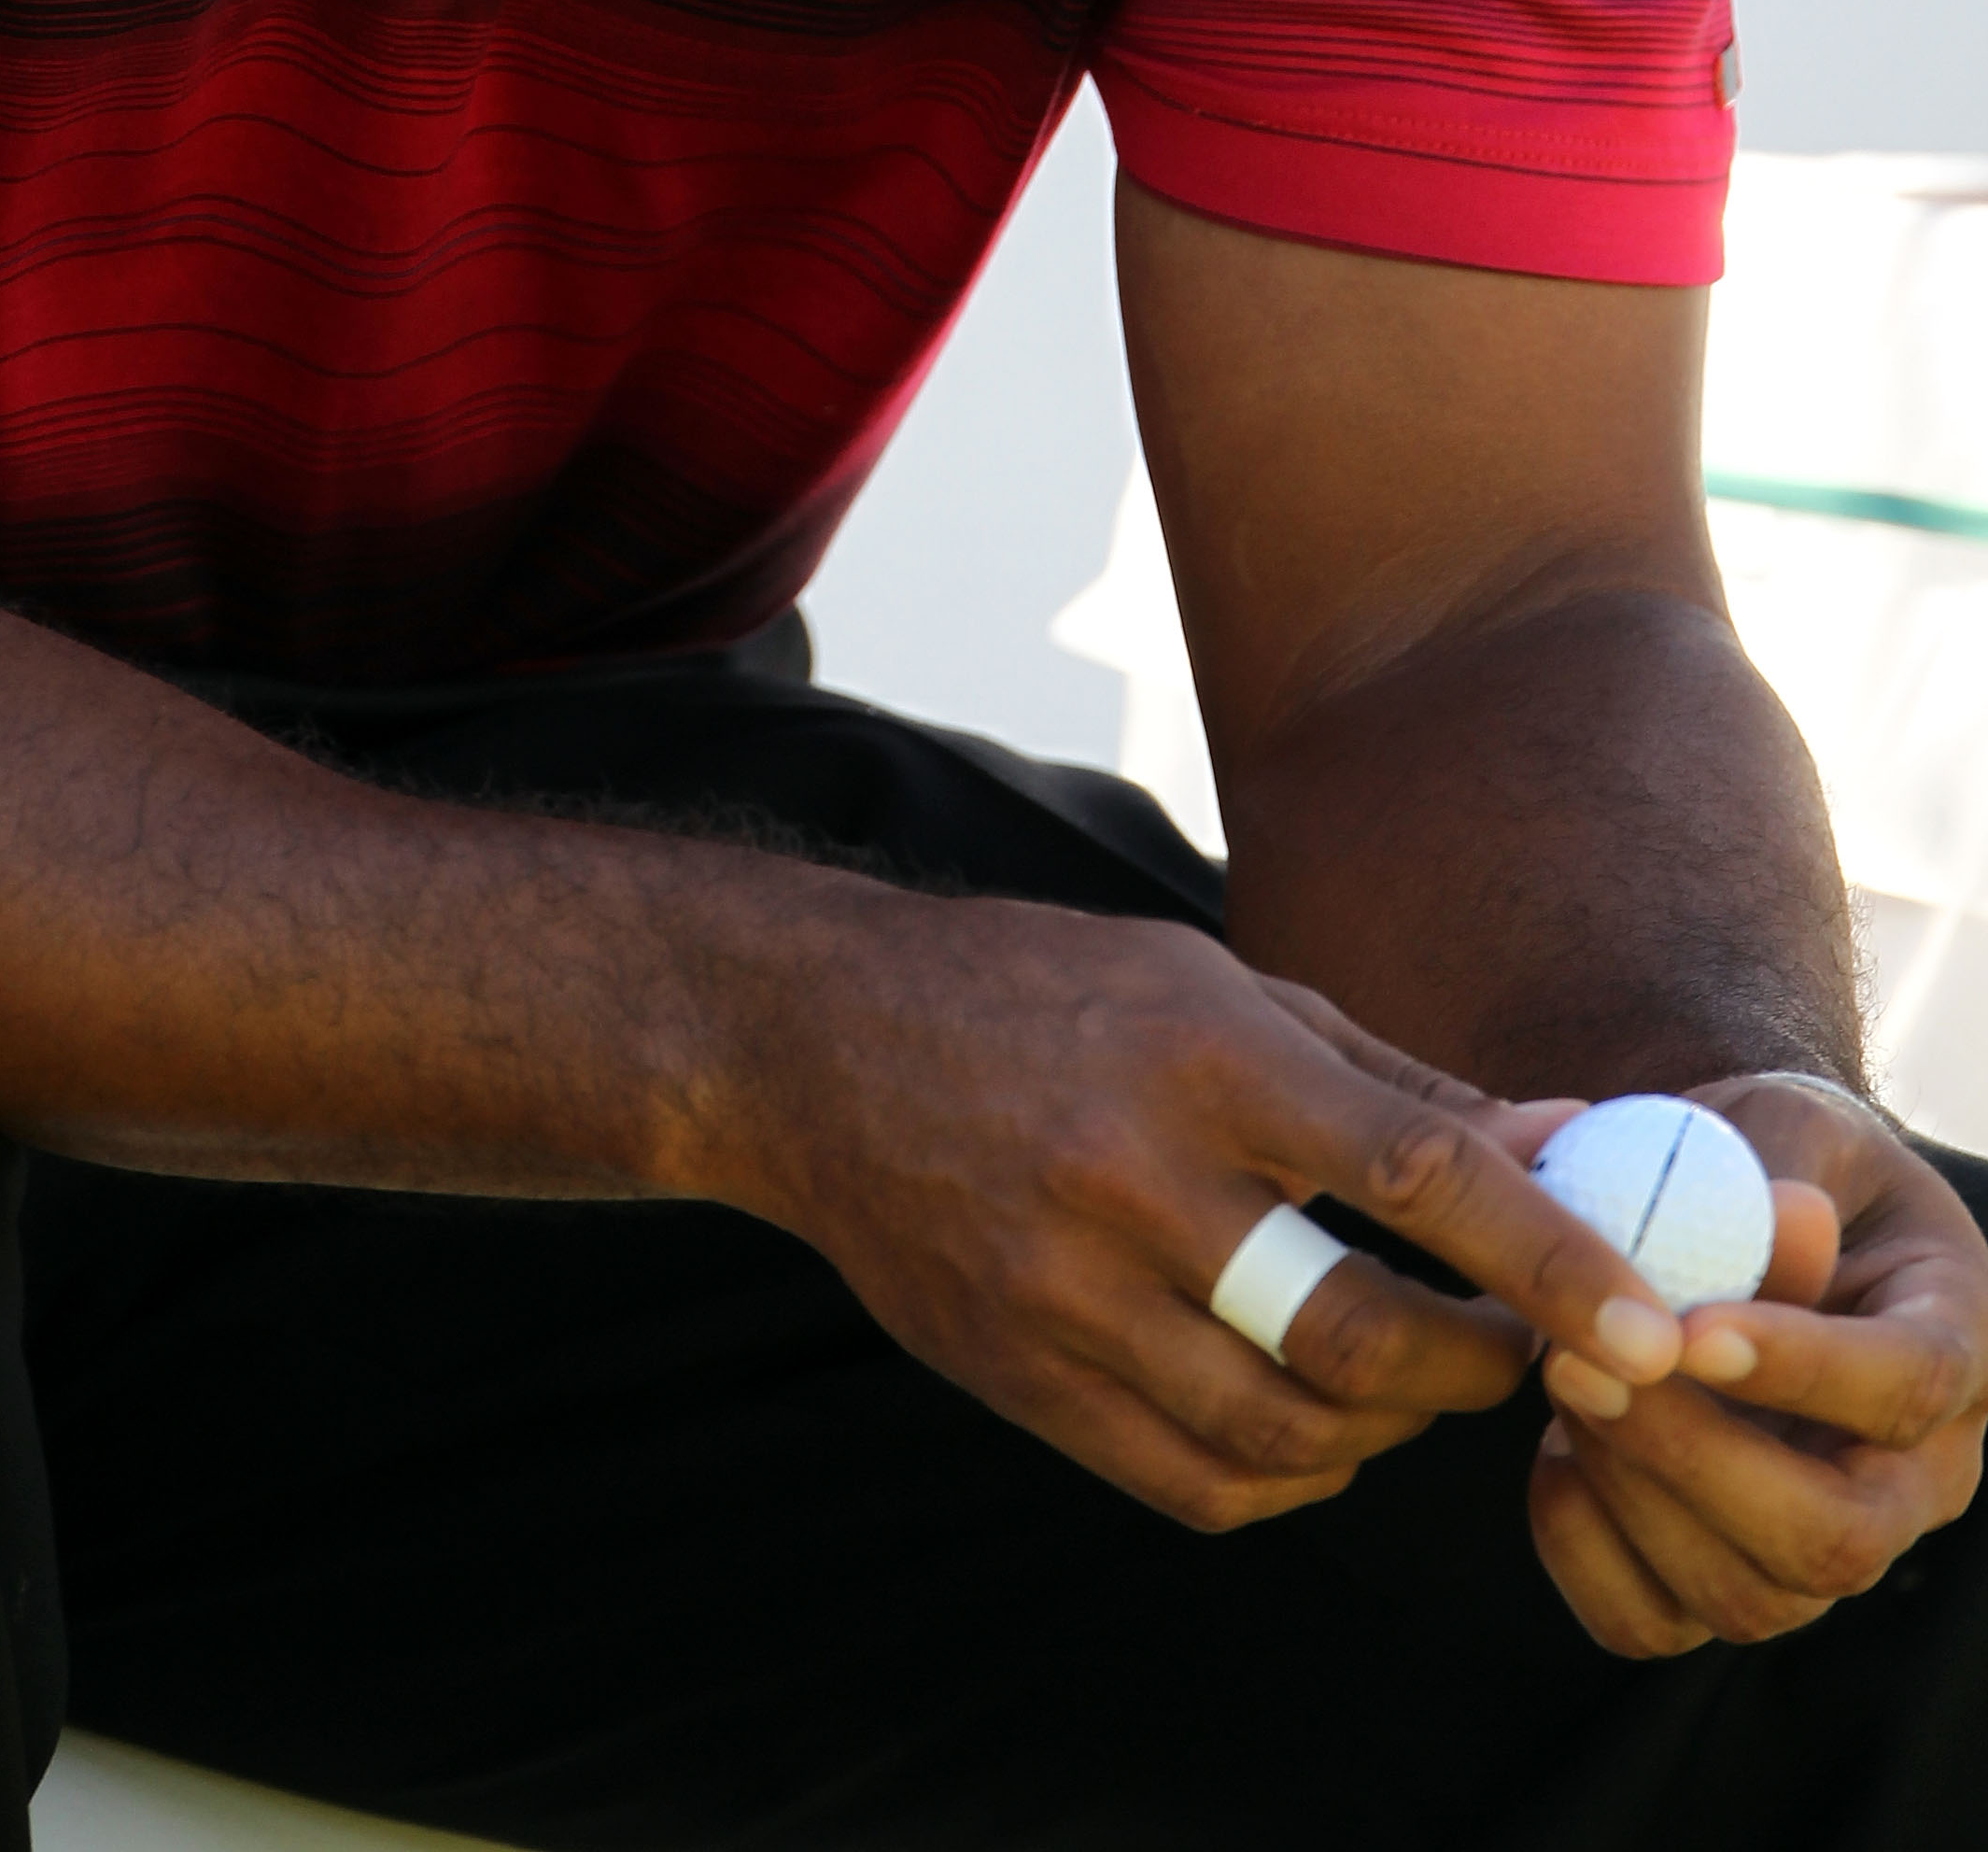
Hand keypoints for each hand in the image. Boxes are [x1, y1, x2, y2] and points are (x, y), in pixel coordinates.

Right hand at [734, 893, 1683, 1533]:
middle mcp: (1130, 1175)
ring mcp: (1061, 1289)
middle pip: (1355, 1339)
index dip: (1549, 1258)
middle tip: (1515, 1350)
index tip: (1647, 1327)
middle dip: (1474, 1370)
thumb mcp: (1214, 982)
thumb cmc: (1045, 992)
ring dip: (1385, 1434)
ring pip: (1282, 1434)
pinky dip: (1285, 1478)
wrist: (815, 1042)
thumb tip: (1565, 1144)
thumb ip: (1392, 1079)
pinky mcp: (1015, 1372)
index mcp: (1199, 1052)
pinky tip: (1302, 1424)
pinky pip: (1195, 1481)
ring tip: (1407, 1382)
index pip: (1414, 1173)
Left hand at [1532, 1073, 1987, 1653]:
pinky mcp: (1724, 1577)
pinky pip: (1652, 1621)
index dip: (1803, 1370)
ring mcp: (1820, 1544)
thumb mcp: (1789, 1126)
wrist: (1738, 1214)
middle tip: (1583, 1360)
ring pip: (1747, 1596)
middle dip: (1697, 1457)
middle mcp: (1910, 1478)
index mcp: (1954, 1345)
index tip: (1689, 1329)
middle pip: (1837, 1538)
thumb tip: (1788, 1218)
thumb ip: (1778, 1161)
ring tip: (1561, 1372)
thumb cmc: (1776, 1164)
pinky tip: (1553, 1448)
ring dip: (1632, 1492)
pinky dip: (1582, 1548)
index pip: (1909, 1389)